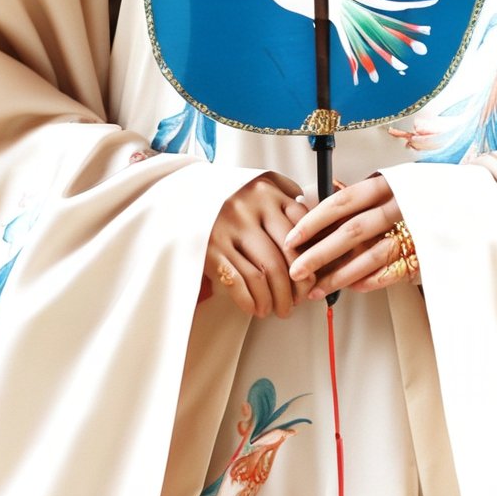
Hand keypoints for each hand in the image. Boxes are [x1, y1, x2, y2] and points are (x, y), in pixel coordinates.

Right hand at [199, 170, 316, 318]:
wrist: (178, 194)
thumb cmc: (227, 195)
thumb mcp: (257, 185)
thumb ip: (285, 198)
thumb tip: (318, 230)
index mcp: (267, 191)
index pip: (302, 230)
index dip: (311, 261)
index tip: (312, 279)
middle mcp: (249, 208)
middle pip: (285, 256)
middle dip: (296, 287)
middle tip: (297, 302)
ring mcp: (227, 228)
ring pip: (264, 274)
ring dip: (275, 300)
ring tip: (277, 310)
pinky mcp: (208, 248)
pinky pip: (238, 282)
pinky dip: (251, 301)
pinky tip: (256, 308)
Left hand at [282, 172, 421, 297]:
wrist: (462, 205)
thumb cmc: (417, 196)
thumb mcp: (389, 186)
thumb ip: (358, 198)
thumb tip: (313, 204)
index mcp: (387, 186)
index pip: (342, 203)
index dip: (314, 222)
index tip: (292, 239)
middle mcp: (400, 207)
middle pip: (351, 231)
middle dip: (319, 254)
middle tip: (296, 270)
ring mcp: (415, 231)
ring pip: (370, 256)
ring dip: (340, 276)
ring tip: (317, 290)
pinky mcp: (426, 253)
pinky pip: (394, 271)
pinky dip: (372, 280)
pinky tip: (353, 288)